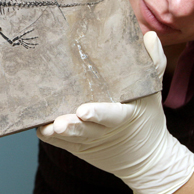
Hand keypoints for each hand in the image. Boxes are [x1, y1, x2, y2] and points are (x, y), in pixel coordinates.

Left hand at [37, 31, 193, 193]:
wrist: (147, 158)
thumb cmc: (148, 117)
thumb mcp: (153, 91)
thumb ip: (153, 62)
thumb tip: (150, 35)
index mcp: (124, 116)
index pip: (112, 115)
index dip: (98, 113)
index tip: (84, 110)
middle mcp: (104, 131)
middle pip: (86, 130)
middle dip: (73, 127)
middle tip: (59, 124)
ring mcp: (89, 141)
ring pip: (71, 139)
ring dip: (57, 134)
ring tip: (45, 128)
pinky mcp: (78, 147)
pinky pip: (61, 144)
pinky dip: (50, 137)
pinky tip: (39, 127)